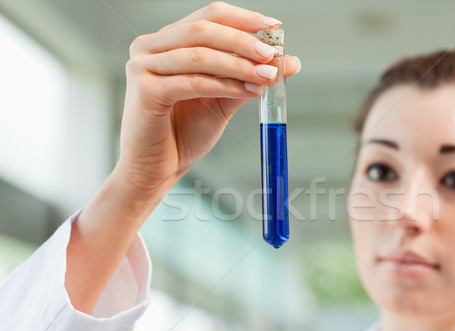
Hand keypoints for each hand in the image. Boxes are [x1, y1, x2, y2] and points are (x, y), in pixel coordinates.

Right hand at [114, 1, 300, 199]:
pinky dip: (224, 84)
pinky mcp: (145, 91)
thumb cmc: (184, 133)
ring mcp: (143, 66)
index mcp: (166, 41)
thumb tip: (289, 61)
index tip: (274, 26)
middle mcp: (150, 47)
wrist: (157, 168)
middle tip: (271, 53)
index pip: (209, 16)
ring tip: (267, 75)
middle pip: (203, 29)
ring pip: (200, 55)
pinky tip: (247, 90)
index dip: (243, 18)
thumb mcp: (224, 98)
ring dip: (239, 65)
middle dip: (243, 41)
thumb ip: (250, 76)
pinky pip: (193, 82)